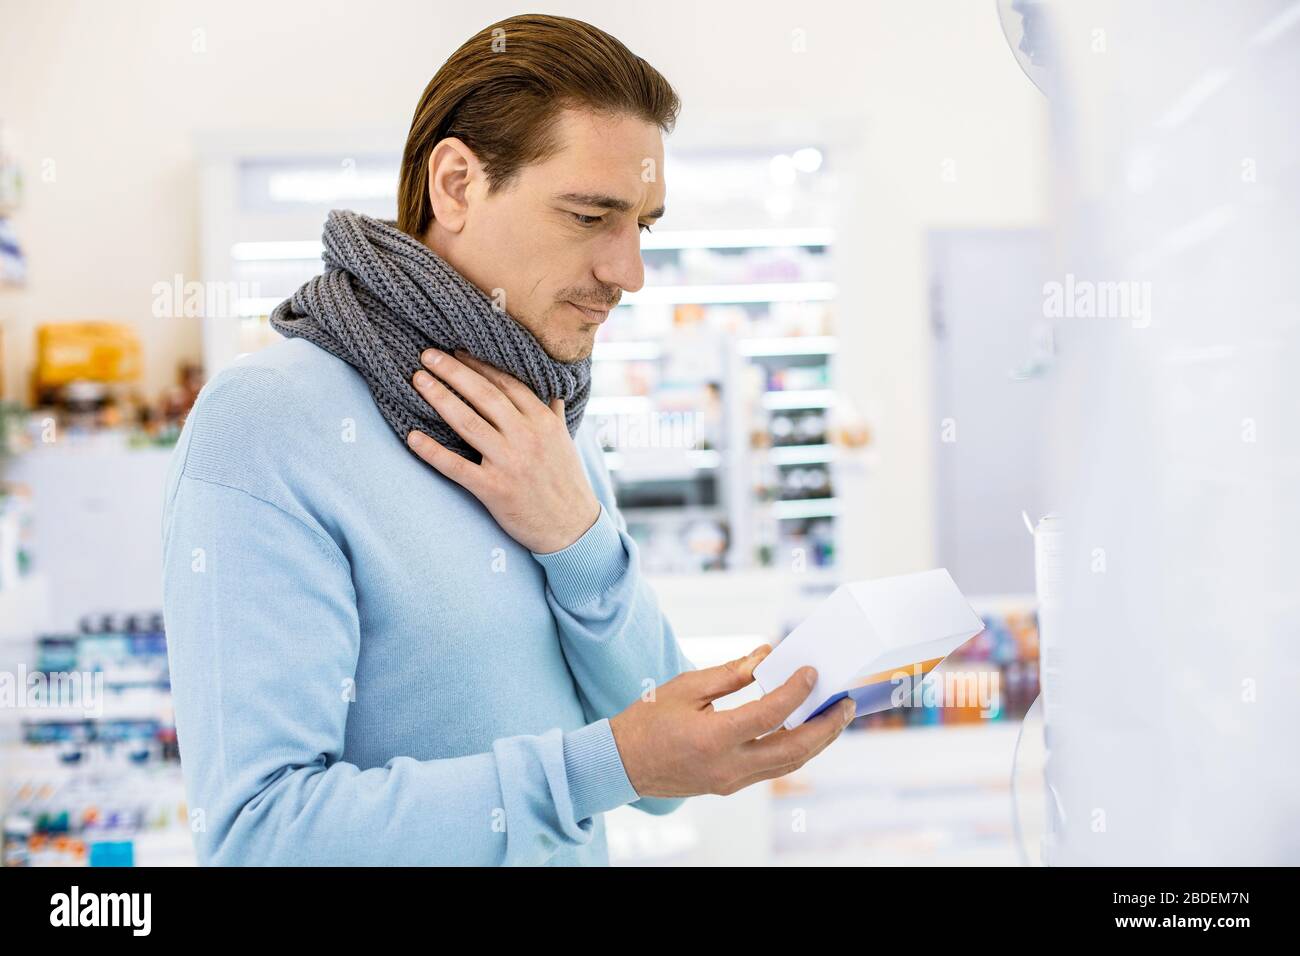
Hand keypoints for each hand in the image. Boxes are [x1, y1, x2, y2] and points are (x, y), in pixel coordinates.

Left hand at [406, 348, 600, 554]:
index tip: (456, 351)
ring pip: (467, 422)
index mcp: (542, 420)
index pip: (506, 382)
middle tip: (427, 354)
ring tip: (418, 380)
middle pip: (483, 394)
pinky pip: (457, 466)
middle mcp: (525, 436)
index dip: (478, 364)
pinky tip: (412, 437)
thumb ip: (553, 414)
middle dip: (453, 371)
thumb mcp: (565, 442)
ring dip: (439, 398)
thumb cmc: (567, 483)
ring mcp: (509, 462)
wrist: (573, 528)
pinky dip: (432, 452)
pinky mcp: (494, 489)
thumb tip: (552, 391)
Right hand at [608, 644, 855, 797]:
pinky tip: (804, 730)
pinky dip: (794, 749)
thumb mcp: (686, 688)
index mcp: (713, 738)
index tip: (812, 672)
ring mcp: (731, 780)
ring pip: (788, 763)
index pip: (770, 714)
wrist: (621, 764)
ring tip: (835, 717)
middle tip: (846, 704)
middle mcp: (728, 766)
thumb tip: (766, 655)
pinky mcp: (730, 785)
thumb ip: (730, 674)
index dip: (796, 692)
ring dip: (817, 741)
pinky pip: (772, 768)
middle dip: (825, 727)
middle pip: (793, 749)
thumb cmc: (648, 720)